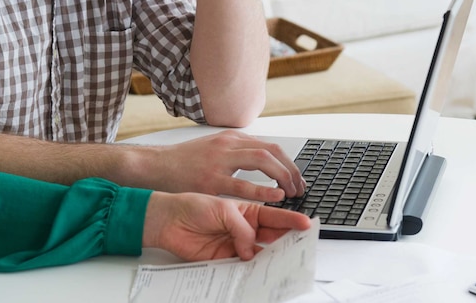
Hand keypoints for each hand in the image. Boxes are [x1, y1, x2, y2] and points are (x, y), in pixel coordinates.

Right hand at [137, 131, 304, 202]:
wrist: (155, 166)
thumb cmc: (183, 162)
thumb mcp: (213, 150)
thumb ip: (236, 154)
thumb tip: (262, 162)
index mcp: (231, 139)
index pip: (271, 146)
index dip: (288, 163)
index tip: (296, 178)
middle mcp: (228, 145)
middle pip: (272, 151)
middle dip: (291, 170)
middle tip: (299, 188)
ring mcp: (220, 160)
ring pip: (263, 160)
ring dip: (283, 176)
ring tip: (291, 193)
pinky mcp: (211, 179)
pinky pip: (243, 184)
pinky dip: (263, 190)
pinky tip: (275, 196)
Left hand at [143, 191, 311, 260]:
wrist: (169, 221)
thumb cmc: (192, 205)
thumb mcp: (222, 209)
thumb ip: (241, 228)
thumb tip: (251, 249)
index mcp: (248, 211)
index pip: (274, 217)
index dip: (291, 220)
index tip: (305, 224)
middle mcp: (245, 229)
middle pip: (272, 237)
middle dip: (287, 241)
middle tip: (299, 246)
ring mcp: (236, 245)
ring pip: (260, 254)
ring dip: (270, 257)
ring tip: (282, 260)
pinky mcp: (225, 260)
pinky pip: (243, 267)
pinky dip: (251, 269)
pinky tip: (257, 269)